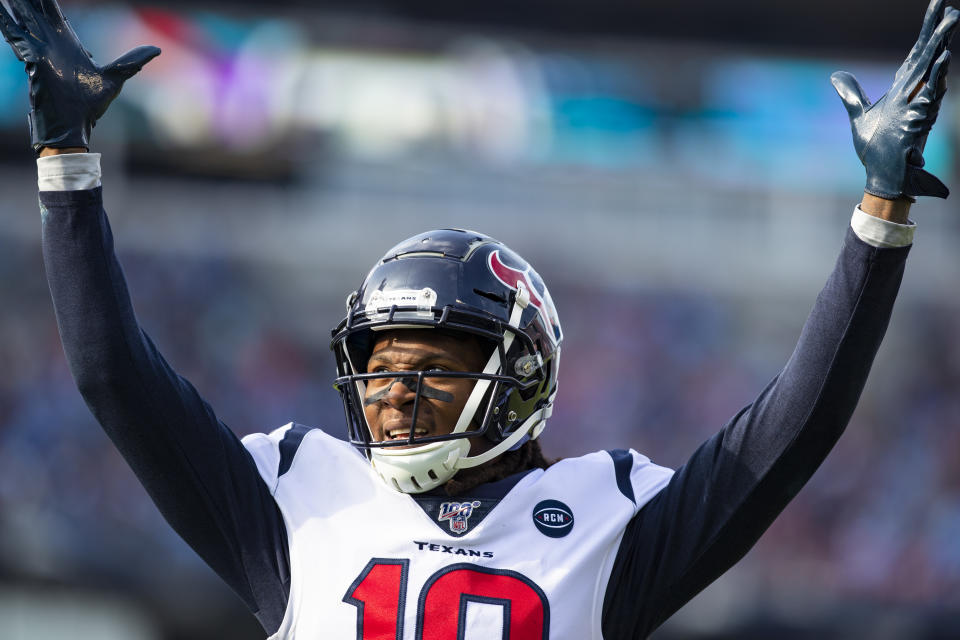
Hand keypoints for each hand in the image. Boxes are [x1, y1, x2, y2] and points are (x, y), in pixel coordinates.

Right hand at [0, 0, 159, 152]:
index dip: (49, 2)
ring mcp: (40, 51)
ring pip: (24, 20)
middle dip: (31, 1)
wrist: (76, 126)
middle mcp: (51, 45)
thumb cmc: (91, 106)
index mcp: (68, 45)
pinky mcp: (33, 60)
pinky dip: (6, 23)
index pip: (56, 14)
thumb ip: (132, 61)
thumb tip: (156, 50)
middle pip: (37, 13)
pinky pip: (15, 37)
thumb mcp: (115, 78)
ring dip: (17, 6)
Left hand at [831, 0, 958, 199]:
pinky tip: (943, 57)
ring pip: (933, 70)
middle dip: (938, 31)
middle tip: (948, 6)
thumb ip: (851, 94)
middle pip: (927, 56)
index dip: (925, 32)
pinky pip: (930, 95)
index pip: (915, 55)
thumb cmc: (875, 148)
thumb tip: (836, 75)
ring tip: (952, 20)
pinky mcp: (917, 120)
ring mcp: (917, 105)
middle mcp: (913, 93)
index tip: (936, 8)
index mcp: (902, 90)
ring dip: (942, 46)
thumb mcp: (859, 116)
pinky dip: (936, 76)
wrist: (880, 175)